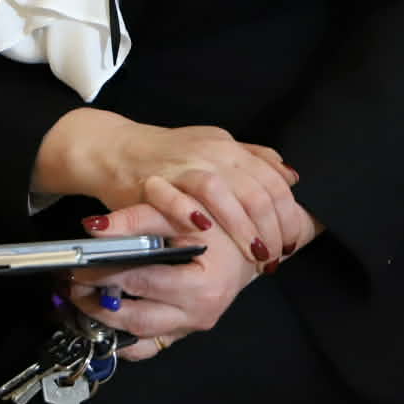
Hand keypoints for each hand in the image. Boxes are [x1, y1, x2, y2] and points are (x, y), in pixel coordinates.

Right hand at [37, 109, 301, 268]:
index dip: (289, 214)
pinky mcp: (151, 180)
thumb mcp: (213, 148)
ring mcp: (180, 165)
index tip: (292, 241)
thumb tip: (290, 176)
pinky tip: (206, 234)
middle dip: (272, 230)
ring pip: (221, 193)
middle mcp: (209, 152)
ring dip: (242, 229)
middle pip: (255, 190)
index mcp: (227, 146)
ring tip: (253, 256)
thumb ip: (251, 159)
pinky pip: (175, 197)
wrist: (111, 148)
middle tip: (274, 257)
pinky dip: (191, 215)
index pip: (273, 180)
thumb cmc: (165, 156)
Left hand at [67, 178, 320, 360]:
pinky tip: (97, 321)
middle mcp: (198, 314)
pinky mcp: (182, 332)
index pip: (142, 282)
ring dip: (103, 322)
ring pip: (139, 337)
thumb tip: (94, 228)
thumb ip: (136, 217)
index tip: (76, 266)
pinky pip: (148, 347)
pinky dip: (121, 339)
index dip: (105, 274)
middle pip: (136, 317)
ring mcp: (190, 328)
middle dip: (97, 303)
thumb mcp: (178, 213)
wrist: (247, 246)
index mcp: (202, 285)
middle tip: (69, 286)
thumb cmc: (215, 226)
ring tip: (76, 300)